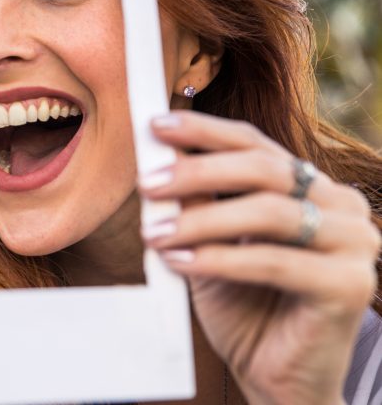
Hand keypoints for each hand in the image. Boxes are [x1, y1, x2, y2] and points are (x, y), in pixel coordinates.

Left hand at [138, 110, 379, 404]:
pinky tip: (179, 262)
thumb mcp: (211, 242)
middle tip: (147, 184)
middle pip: (263, 169)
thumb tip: (158, 159)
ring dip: (201, 220)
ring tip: (153, 234)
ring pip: (268, 212)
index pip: (256, 144)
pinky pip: (274, 261)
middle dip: (197, 172)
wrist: (275, 377)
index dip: (205, 131)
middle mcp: (342, 206)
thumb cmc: (243, 306)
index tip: (156, 127)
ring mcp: (355, 244)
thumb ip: (196, 202)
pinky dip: (220, 260)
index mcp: (312, 187)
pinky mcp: (351, 285)